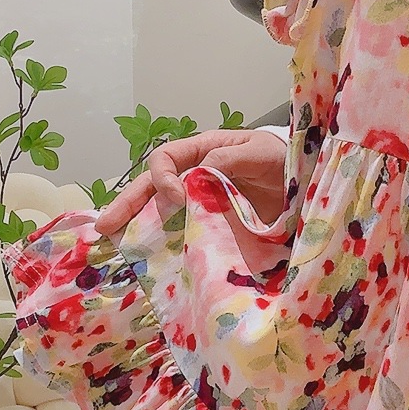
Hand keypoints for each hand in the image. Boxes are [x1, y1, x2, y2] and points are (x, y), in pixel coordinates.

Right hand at [93, 129, 288, 234]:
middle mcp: (194, 175)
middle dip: (127, 204)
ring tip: (112, 242)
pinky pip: (179, 231)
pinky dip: (160, 243)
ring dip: (134, 224)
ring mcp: (198, 201)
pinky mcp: (208, 224)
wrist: (303, 185)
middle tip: (106, 225)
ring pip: (158, 209)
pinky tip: (143, 258)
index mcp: (203, 151)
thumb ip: (231, 158)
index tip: (177, 199)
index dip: (163, 178)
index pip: (166, 159)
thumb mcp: (260, 152)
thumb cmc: (281, 160)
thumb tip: (200, 171)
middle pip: (151, 186)